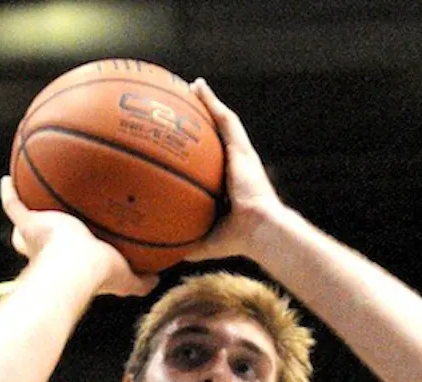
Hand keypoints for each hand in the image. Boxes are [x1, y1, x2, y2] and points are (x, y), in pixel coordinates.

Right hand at [0, 176, 156, 296]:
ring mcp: (37, 235)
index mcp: (72, 260)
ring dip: (28, 209)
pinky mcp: (29, 224)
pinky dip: (9, 194)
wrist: (79, 266)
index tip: (73, 241)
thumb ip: (141, 281)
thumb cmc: (100, 275)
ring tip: (29, 189)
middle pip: (41, 241)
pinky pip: (14, 206)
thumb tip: (157, 280)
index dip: (68, 249)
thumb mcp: (125, 279)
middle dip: (43, 231)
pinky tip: (7, 179)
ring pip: (27, 221)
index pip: (68, 255)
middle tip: (50, 218)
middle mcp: (51, 250)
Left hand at [182, 78, 286, 262]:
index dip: (198, 149)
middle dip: (202, 118)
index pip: (211, 162)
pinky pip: (224, 119)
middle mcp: (236, 164)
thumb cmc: (237, 240)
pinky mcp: (241, 148)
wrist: (258, 230)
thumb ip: (186, 242)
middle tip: (184, 104)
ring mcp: (240, 154)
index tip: (184, 140)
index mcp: (228, 184)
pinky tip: (197, 86)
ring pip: (222, 121)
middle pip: (217, 135)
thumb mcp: (205, 240)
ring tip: (191, 86)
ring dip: (207, 102)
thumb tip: (163, 255)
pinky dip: (211, 101)